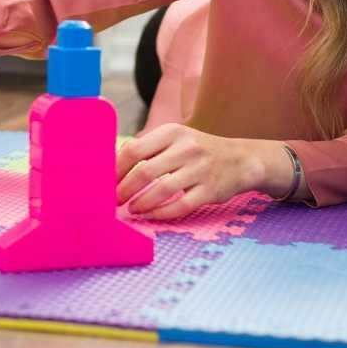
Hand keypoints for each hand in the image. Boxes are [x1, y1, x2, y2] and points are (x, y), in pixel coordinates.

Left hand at [114, 124, 292, 220]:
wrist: (241, 160)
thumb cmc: (198, 151)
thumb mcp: (175, 139)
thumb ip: (148, 148)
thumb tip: (111, 164)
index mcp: (172, 132)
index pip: (135, 150)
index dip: (116, 169)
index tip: (106, 182)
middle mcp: (186, 148)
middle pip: (145, 171)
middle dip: (125, 189)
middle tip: (114, 200)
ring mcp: (200, 170)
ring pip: (162, 190)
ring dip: (141, 203)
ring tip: (131, 209)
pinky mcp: (210, 191)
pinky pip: (180, 206)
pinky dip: (161, 213)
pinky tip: (150, 215)